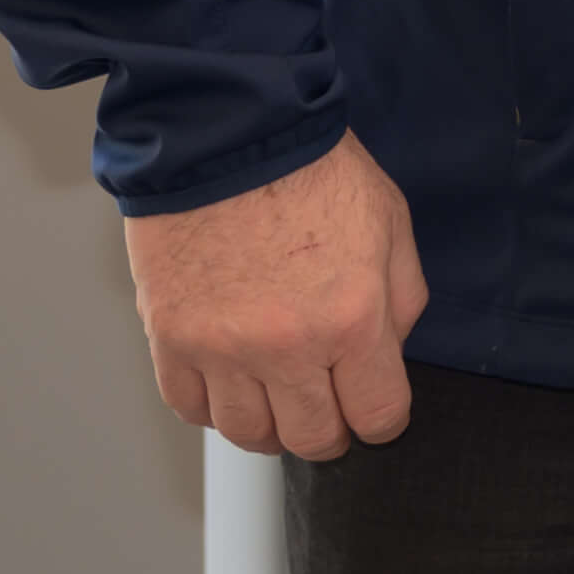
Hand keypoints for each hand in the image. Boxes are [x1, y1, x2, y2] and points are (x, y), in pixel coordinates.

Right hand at [125, 128, 425, 459]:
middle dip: (330, 429)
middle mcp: (287, 346)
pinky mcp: (171, 340)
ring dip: (270, 425)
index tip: (375, 411)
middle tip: (329, 407)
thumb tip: (389, 355)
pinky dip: (215, 407)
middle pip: (312, 438)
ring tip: (279, 395)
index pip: (377, 415)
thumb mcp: (392, 224)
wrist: (229, 135)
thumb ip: (402, 300)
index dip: (383, 420)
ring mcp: (223, 349)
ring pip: (249, 434)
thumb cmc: (312, 170)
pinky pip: (192, 409)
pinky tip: (232, 380)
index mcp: (353, 317)